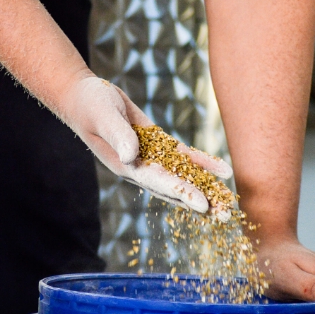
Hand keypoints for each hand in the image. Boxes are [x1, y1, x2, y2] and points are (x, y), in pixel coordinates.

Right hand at [62, 74, 232, 213]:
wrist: (85, 97)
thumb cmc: (89, 105)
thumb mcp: (103, 116)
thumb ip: (117, 134)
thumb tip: (132, 156)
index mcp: (126, 166)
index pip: (158, 182)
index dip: (181, 193)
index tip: (203, 206)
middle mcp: (140, 167)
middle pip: (175, 188)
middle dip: (200, 201)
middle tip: (225, 216)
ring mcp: (150, 157)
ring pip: (183, 176)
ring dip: (206, 188)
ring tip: (228, 202)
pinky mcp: (157, 144)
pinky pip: (184, 156)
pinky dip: (203, 163)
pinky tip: (223, 170)